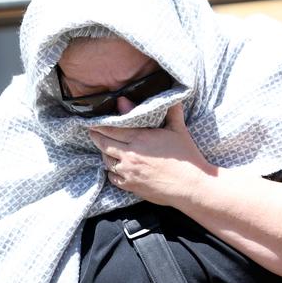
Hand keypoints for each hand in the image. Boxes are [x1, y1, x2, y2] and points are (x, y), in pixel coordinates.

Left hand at [88, 104, 215, 206]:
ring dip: (104, 154)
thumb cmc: (186, 157)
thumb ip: (170, 111)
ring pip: (107, 161)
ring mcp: (129, 172)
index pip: (111, 128)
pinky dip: (111, 172)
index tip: (92, 121)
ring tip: (104, 148)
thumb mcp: (178, 130)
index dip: (99, 124)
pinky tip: (114, 167)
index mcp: (140, 138)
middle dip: (95, 136)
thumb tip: (170, 95)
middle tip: (91, 132)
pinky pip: (113, 178)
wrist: (190, 186)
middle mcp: (130, 155)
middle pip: (103, 144)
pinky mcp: (131, 186)